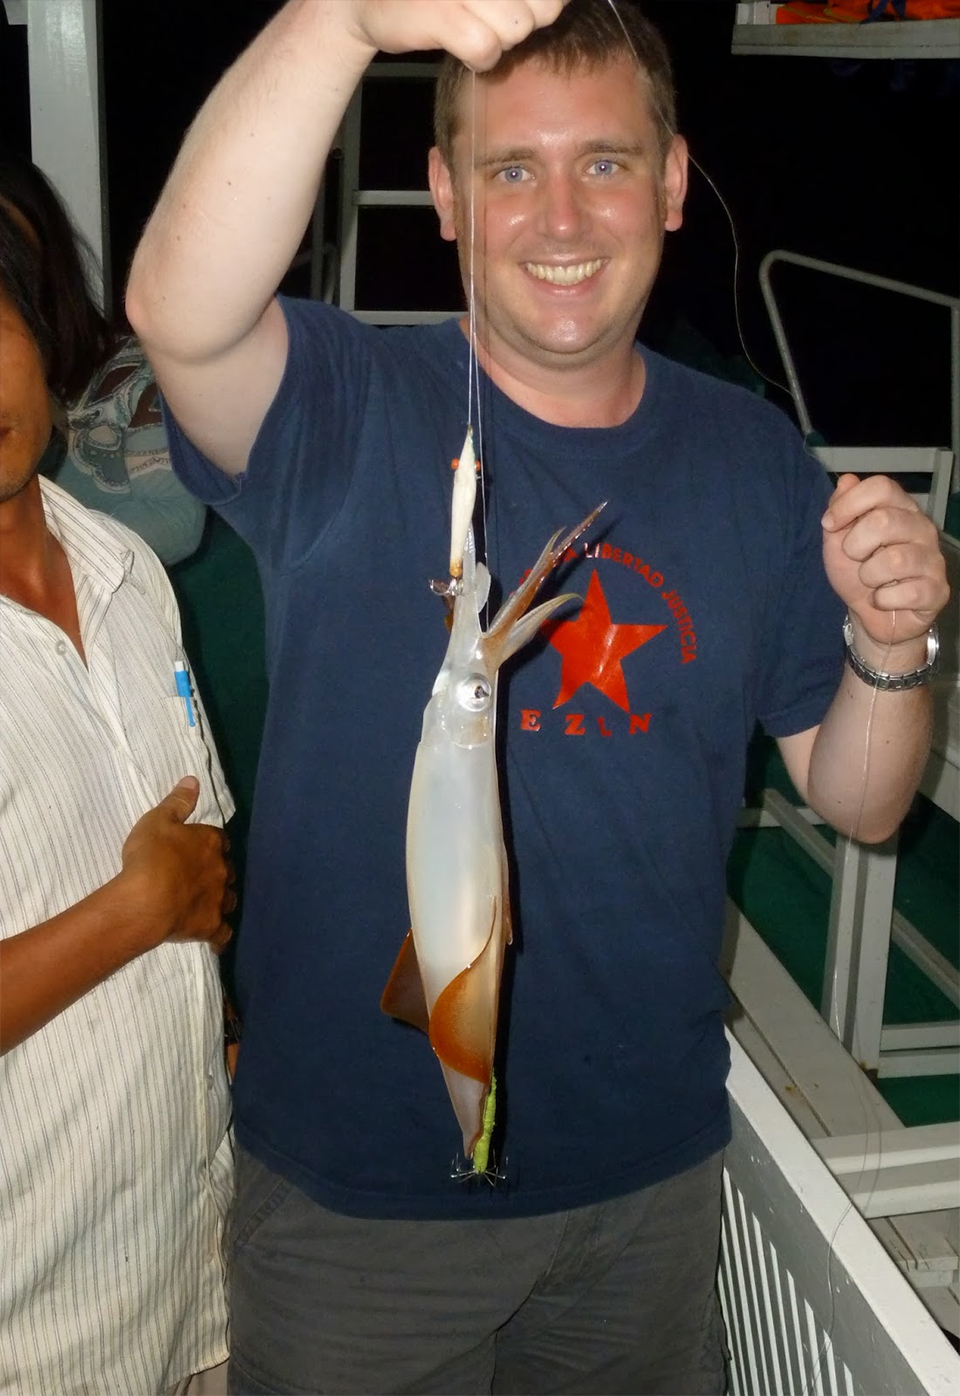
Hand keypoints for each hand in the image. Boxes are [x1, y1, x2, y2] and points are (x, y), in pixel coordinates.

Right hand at [120, 776, 234, 953]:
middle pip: (228, 870)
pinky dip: (220, 937)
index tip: (200, 849)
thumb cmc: (150, 856)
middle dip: (219, 873)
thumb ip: (177, 801)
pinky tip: (216, 941)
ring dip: (222, 900)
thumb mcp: (158, 820)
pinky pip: (223, 935)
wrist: (146, 900)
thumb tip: (194, 780)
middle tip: (201, 877)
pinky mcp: (211, 927)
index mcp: (212, 843)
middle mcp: (222, 871)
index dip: (211, 845)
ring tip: (210, 903)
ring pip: (230, 899)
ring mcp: (219, 901)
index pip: (220, 840)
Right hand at [347, 0, 567, 69]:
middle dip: (523, 21)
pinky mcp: (440, 12)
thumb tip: (561, 6)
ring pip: (517, 29)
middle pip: (544, 9)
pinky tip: (461, 46)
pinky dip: (479, 58)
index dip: (542, 6)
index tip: (511, 10)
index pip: (553, 0)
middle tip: (489, 16)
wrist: (365, 1)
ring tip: (471, 25)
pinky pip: (486, 49)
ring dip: (499, 39)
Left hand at [821, 474, 948, 656]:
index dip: (850, 503)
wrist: (871, 615)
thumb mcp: (838, 542)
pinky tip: (883, 599)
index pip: (881, 487)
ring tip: (870, 581)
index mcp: (899, 509)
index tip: (829, 524)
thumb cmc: (858, 573)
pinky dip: (883, 600)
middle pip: (885, 520)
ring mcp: (933, 559)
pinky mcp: (938, 590)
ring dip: (868, 576)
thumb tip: (847, 481)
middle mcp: (922, 528)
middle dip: (855, 544)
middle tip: (855, 558)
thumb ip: (840, 511)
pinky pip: (906, 592)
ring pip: (894, 559)